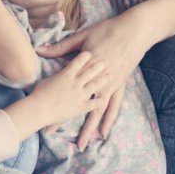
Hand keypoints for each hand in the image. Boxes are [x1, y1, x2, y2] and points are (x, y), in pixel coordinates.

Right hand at [31, 52, 107, 127]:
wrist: (40, 110)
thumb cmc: (38, 93)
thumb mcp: (45, 78)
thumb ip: (53, 71)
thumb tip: (47, 61)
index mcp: (66, 75)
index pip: (77, 62)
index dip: (84, 56)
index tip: (90, 52)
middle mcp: (75, 83)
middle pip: (89, 72)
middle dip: (98, 65)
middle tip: (106, 60)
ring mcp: (79, 95)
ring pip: (94, 86)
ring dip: (102, 81)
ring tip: (109, 76)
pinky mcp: (81, 107)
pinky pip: (93, 104)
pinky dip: (99, 102)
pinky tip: (104, 100)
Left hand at [36, 16, 145, 148]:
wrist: (134, 31)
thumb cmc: (106, 31)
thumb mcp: (82, 37)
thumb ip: (61, 46)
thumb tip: (40, 49)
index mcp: (85, 68)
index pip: (65, 88)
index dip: (53, 101)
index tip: (40, 112)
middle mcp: (98, 81)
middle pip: (79, 104)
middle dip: (65, 118)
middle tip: (53, 131)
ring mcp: (111, 85)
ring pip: (97, 111)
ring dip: (89, 127)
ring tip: (82, 142)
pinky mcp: (120, 86)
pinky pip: (114, 106)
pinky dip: (109, 120)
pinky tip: (104, 132)